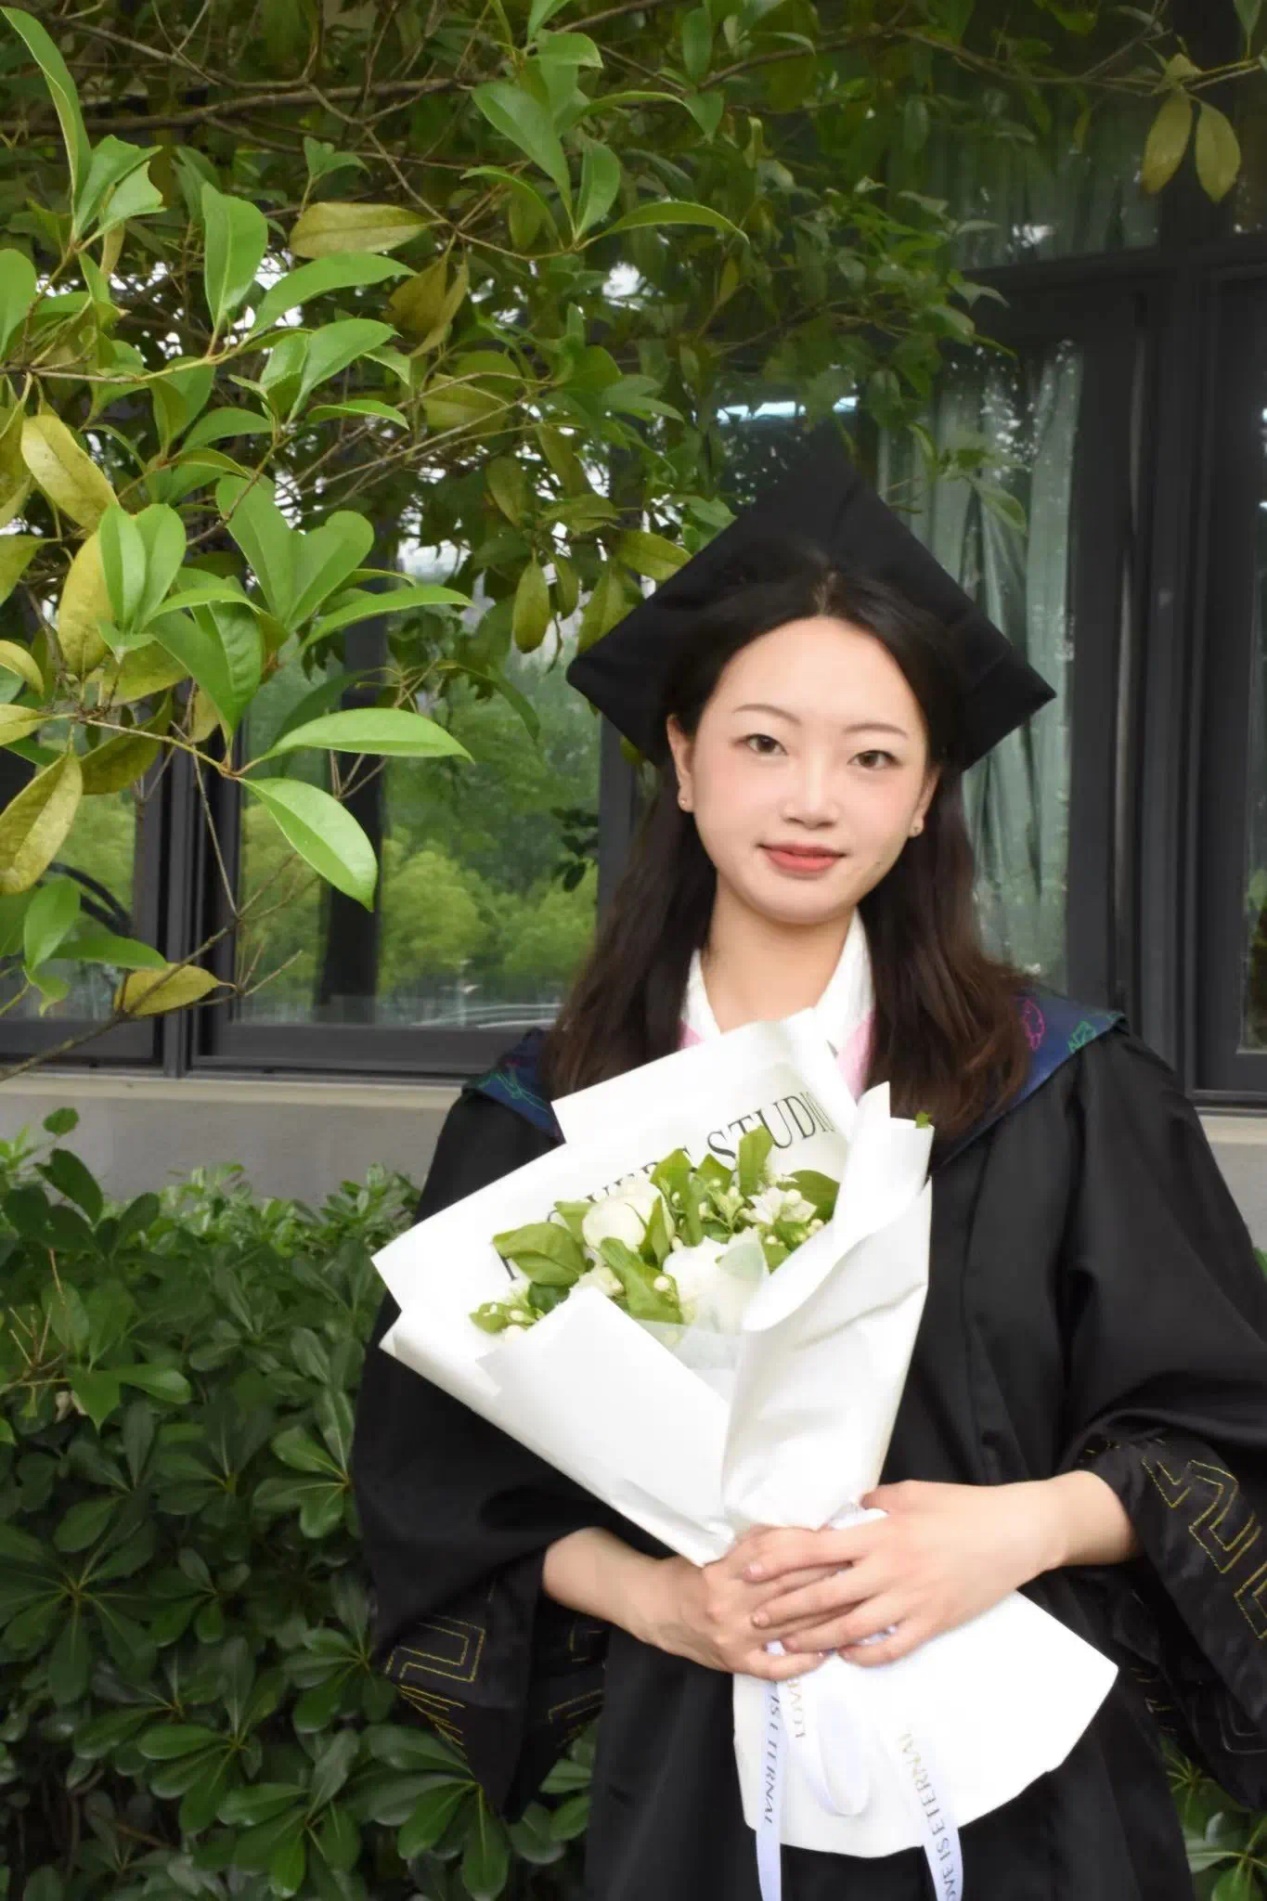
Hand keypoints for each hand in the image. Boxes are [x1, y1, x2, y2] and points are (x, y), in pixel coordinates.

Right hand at [631, 1549, 844, 1679]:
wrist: (655, 1609)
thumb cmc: (690, 1572)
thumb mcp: (715, 1549)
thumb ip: (753, 1544)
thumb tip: (800, 1529)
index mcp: (725, 1571)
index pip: (776, 1559)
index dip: (810, 1551)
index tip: (841, 1542)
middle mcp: (730, 1604)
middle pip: (788, 1591)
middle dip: (828, 1579)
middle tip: (861, 1569)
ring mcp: (735, 1637)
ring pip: (789, 1629)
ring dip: (825, 1619)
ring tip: (858, 1608)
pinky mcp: (736, 1662)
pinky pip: (774, 1668)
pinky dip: (802, 1662)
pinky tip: (827, 1653)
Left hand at [734, 1478, 1069, 1667]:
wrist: (1015, 1533)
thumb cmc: (962, 1506)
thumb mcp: (910, 1492)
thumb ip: (871, 1503)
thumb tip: (840, 1509)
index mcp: (880, 1533)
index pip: (814, 1549)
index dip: (776, 1561)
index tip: (747, 1571)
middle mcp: (889, 1570)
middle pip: (824, 1595)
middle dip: (784, 1609)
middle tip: (754, 1618)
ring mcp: (911, 1601)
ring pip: (850, 1628)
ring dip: (814, 1639)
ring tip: (787, 1645)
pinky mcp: (933, 1623)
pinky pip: (890, 1648)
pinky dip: (863, 1656)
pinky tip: (844, 1657)